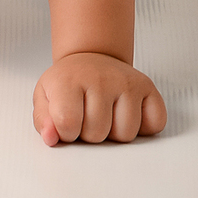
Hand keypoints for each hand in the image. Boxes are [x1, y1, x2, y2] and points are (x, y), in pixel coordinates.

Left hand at [33, 52, 165, 145]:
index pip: (68, 124)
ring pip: (126, 135)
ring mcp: (126, 81)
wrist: (91, 59)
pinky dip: (143, 127)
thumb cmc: (68, 84)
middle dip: (90, 134)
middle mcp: (100, 78)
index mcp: (68, 80)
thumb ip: (43, 121)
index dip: (67, 133)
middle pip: (97, 134)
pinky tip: (126, 113)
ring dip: (115, 133)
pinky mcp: (147, 86)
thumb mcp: (45, 98)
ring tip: (106, 115)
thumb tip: (51, 138)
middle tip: (87, 115)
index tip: (67, 122)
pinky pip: (154, 125)